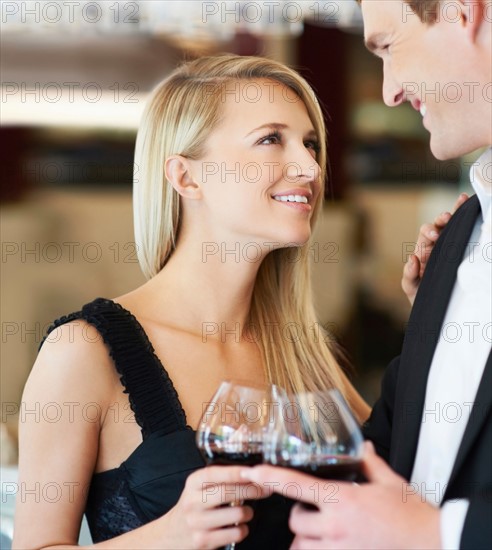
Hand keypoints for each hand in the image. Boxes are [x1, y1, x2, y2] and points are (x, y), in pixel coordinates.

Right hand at [161, 466, 261, 548]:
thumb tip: (251, 472)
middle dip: (252, 489)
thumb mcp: (199, 487)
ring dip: (248, 512)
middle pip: (228, 492)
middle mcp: (193, 501)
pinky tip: (239, 527)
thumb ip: (220, 479)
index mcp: (193, 483)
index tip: (255, 471)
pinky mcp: (203, 541)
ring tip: (247, 511)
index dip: (237, 472)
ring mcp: (197, 523)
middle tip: (266, 489)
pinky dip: (243, 530)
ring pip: (235, 514)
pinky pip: (234, 534)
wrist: (171, 535)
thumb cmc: (193, 506)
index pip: (216, 473)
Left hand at [241, 442, 440, 549]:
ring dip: (307, 538)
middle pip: (296, 522)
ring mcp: (340, 549)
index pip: (296, 485)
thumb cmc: (410, 513)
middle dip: (300, 516)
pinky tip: (330, 543)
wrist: (432, 543)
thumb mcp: (387, 481)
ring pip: (303, 546)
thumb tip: (363, 447)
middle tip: (313, 510)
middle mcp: (336, 527)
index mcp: (342, 499)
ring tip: (321, 530)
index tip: (254, 472)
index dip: (271, 477)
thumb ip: (369, 462)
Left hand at [402, 193, 468, 304]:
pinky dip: (463, 214)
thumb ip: (408, 274)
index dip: (429, 232)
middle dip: (441, 220)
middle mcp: (434, 246)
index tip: (435, 235)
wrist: (434, 307)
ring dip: (453, 214)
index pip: (424, 236)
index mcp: (422, 253)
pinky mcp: (459, 249)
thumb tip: (411, 258)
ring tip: (460, 204)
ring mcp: (447, 246)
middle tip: (446, 218)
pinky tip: (466, 201)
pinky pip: (461, 230)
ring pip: (449, 226)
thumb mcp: (411, 288)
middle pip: (437, 227)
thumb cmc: (421, 295)